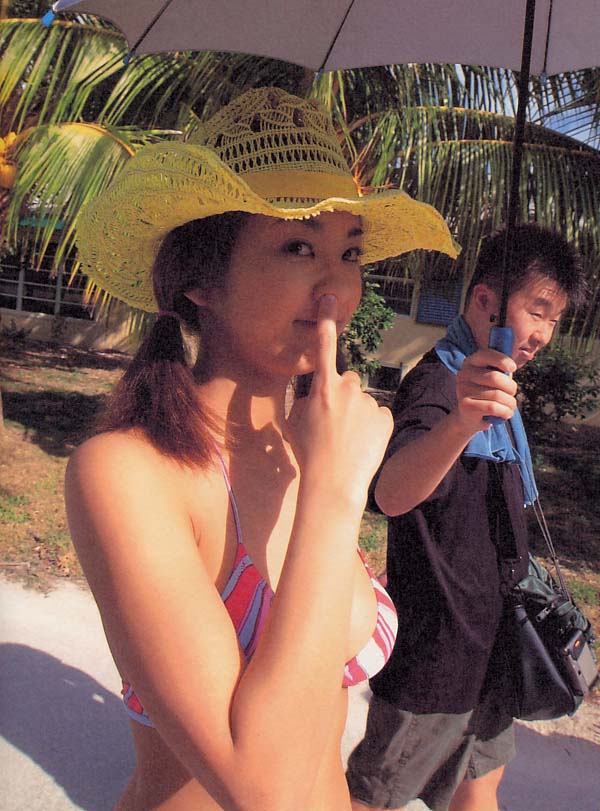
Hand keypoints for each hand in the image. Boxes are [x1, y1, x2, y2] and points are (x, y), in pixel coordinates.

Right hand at [285, 295, 391, 498]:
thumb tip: (317, 398)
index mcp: (322, 388)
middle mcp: (347, 388)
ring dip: (356, 416)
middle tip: (333, 425)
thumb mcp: (296, 422)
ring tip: (347, 441)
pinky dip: (371, 428)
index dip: (325, 320)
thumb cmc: (309, 454)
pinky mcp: (385, 416)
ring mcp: (368, 402)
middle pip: (347, 382)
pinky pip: (377, 416)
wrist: (334, 482)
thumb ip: (307, 401)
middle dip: (342, 396)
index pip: (323, 346)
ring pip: (362, 402)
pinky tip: (362, 444)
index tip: (328, 297)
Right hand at [455, 348, 517, 432]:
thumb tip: (525, 350)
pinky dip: (505, 412)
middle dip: (511, 388)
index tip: (513, 368)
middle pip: (495, 377)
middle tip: (512, 393)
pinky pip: (493, 407)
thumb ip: (504, 366)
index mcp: (470, 362)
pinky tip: (505, 414)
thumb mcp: (496, 377)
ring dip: (510, 403)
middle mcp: (463, 374)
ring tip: (510, 406)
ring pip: (497, 395)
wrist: (469, 417)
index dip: (502, 360)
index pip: (486, 354)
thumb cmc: (488, 393)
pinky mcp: (464, 405)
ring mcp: (462, 389)